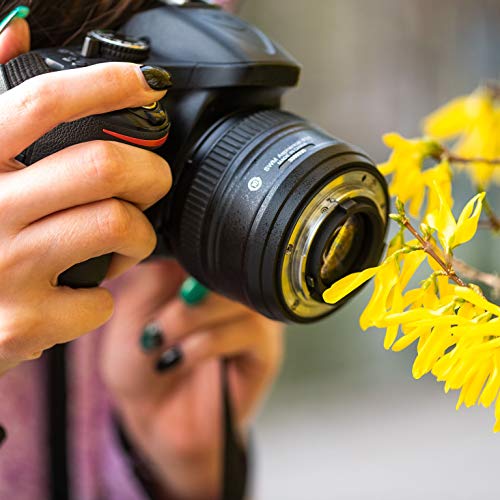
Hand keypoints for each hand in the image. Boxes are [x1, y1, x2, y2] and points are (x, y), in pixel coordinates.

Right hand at [0, 19, 170, 374]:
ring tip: (122, 240)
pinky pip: (103, 297)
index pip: (42, 102)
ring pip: (118, 226)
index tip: (146, 84)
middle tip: (151, 184)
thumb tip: (15, 29)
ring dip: (139, 235)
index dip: (105, 83)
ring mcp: (6, 269)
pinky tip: (85, 289)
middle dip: (150, 174)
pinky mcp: (26, 321)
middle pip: (104, 166)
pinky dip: (108, 291)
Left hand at [100, 260, 283, 498]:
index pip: (215, 242)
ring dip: (190, 319)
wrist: (151, 418)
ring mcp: (255, 319)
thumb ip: (158, 271)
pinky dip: (204, 344)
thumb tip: (180, 241)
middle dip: (185, 292)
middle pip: (232, 264)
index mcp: (209, 272)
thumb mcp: (133, 307)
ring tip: (158, 342)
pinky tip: (178, 360)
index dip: (187, 253)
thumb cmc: (141, 362)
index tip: (158, 278)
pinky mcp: (266, 352)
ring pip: (239, 296)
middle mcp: (237, 291)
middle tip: (154, 323)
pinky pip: (248, 331)